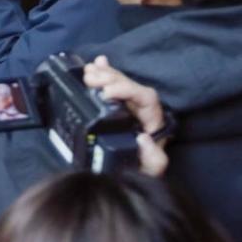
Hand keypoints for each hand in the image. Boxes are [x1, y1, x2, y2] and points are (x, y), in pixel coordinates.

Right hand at [83, 56, 168, 176]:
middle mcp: (141, 110)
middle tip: (90, 78)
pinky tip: (95, 63)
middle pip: (129, 85)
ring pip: (119, 83)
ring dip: (103, 73)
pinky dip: (104, 73)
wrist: (128, 178)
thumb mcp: (150, 171)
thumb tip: (144, 138)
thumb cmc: (140, 172)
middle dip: (110, 78)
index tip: (106, 93)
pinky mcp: (115, 107)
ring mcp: (128, 106)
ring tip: (88, 71)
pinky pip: (111, 85)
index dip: (127, 89)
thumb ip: (153, 159)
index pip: (145, 97)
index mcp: (152, 120)